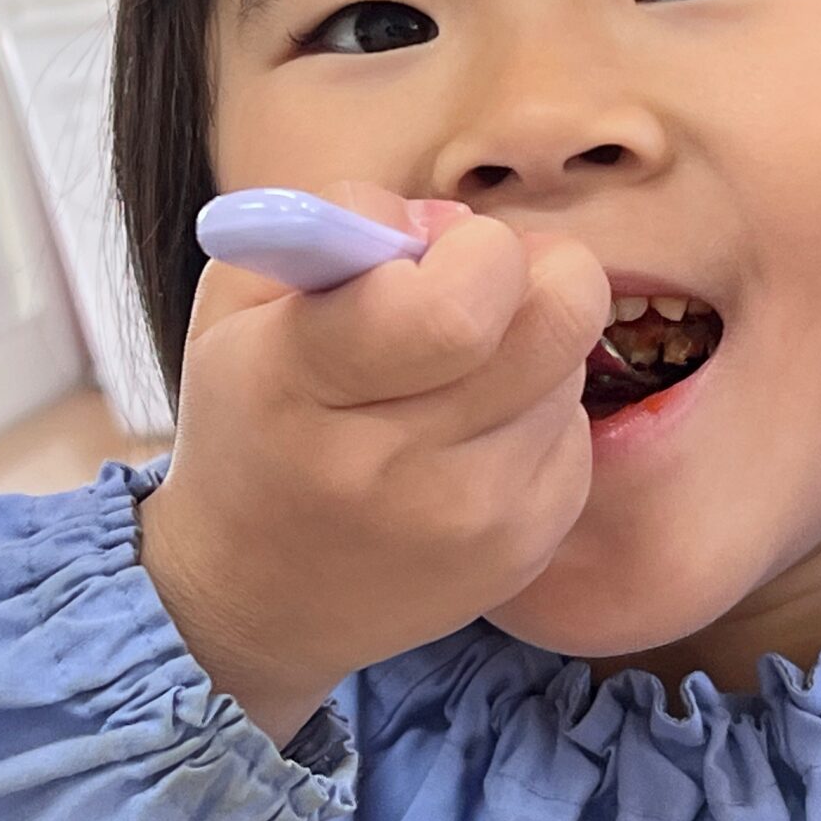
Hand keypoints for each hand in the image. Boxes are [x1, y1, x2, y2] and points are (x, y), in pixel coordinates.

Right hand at [140, 185, 608, 742]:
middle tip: (481, 286)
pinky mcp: (524, 550)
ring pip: (571, 369)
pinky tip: (469, 436)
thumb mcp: (244, 300)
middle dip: (535, 272)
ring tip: (454, 376)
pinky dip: (534, 414)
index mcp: (307, 384)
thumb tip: (452, 223)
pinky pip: (575, 432)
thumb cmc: (252, 423)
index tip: (435, 258)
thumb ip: (341, 221)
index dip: (474, 252)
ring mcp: (473, 520)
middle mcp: (398, 467)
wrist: (255, 598)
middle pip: (560, 320)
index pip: (460, 307)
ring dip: (529, 349)